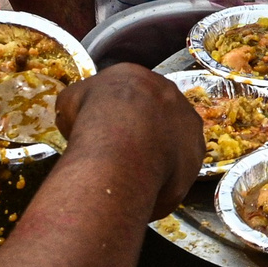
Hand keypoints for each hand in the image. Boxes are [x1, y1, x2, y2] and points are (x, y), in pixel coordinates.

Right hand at [53, 64, 205, 220]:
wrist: (121, 142)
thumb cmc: (92, 118)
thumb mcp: (71, 100)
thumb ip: (80, 102)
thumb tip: (76, 113)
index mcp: (139, 78)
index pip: (132, 94)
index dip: (118, 114)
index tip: (107, 131)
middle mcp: (171, 96)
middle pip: (157, 115)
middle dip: (142, 133)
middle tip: (122, 154)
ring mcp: (189, 124)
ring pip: (173, 141)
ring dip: (157, 156)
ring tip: (133, 175)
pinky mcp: (197, 154)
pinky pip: (181, 168)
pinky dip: (166, 178)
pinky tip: (146, 188)